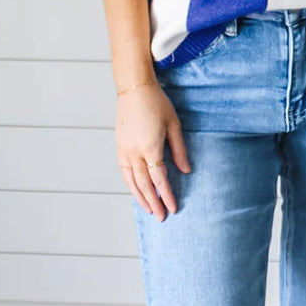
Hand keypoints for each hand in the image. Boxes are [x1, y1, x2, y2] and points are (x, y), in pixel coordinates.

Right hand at [116, 82, 190, 219]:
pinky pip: (124, 171)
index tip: (173, 208)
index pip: (159, 179)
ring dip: (140, 197)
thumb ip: (180, 150)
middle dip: (153, 203)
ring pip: (131, 181)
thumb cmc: (157, 103)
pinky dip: (130, 184)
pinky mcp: (119, 146)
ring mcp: (124, 150)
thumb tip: (186, 171)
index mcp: (150, 147)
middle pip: (144, 185)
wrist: (134, 88)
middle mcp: (134, 152)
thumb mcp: (174, 126)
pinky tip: (136, 191)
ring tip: (148, 210)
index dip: (167, 195)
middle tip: (161, 217)